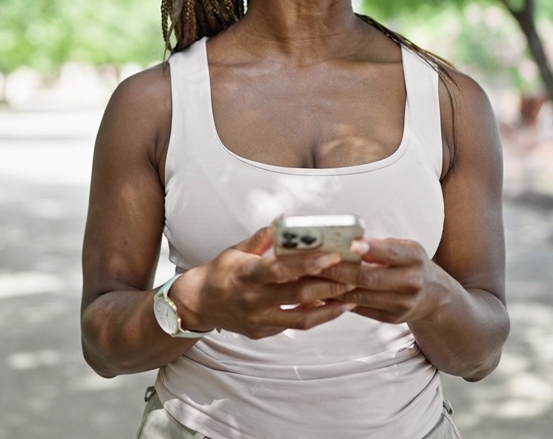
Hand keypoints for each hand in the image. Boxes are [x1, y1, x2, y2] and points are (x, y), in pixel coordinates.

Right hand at [174, 225, 357, 338]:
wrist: (198, 304)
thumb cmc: (221, 273)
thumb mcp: (237, 250)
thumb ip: (263, 238)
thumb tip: (284, 219)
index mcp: (246, 275)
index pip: (282, 269)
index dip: (309, 264)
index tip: (333, 255)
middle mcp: (254, 300)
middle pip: (298, 295)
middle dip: (329, 285)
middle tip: (354, 275)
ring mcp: (259, 320)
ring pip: (302, 318)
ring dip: (329, 307)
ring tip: (351, 296)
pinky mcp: (263, 333)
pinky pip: (295, 326)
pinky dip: (316, 318)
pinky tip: (333, 307)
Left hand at [318, 238, 445, 324]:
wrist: (433, 296)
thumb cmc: (411, 264)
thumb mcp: (404, 248)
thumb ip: (379, 246)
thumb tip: (345, 240)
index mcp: (414, 258)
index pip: (391, 252)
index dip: (370, 249)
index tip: (350, 244)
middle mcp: (411, 282)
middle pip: (369, 278)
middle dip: (338, 270)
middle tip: (314, 262)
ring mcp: (401, 303)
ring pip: (360, 296)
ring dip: (332, 287)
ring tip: (310, 278)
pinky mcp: (391, 318)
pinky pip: (359, 309)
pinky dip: (338, 300)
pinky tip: (320, 293)